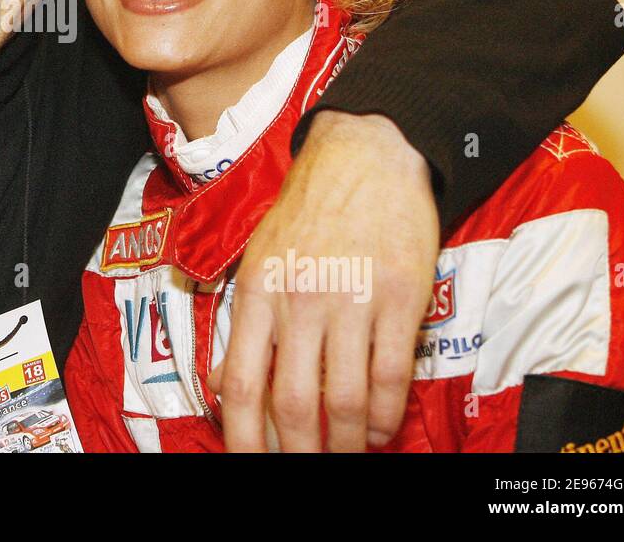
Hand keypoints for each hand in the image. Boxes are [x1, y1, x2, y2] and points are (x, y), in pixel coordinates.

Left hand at [208, 111, 438, 451]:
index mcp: (258, 292)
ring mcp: (350, 301)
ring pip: (346, 400)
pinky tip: (383, 429)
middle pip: (293, 404)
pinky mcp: (397, 298)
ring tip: (351, 455)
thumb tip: (226, 387)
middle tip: (307, 469)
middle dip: (300, 452)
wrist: (365, 154)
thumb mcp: (258, 255)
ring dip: (349, 443)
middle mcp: (299, 301)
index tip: (250, 462)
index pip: (241, 384)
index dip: (244, 438)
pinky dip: (387, 416)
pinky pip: (390, 375)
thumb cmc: (309, 209)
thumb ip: (248, 320)